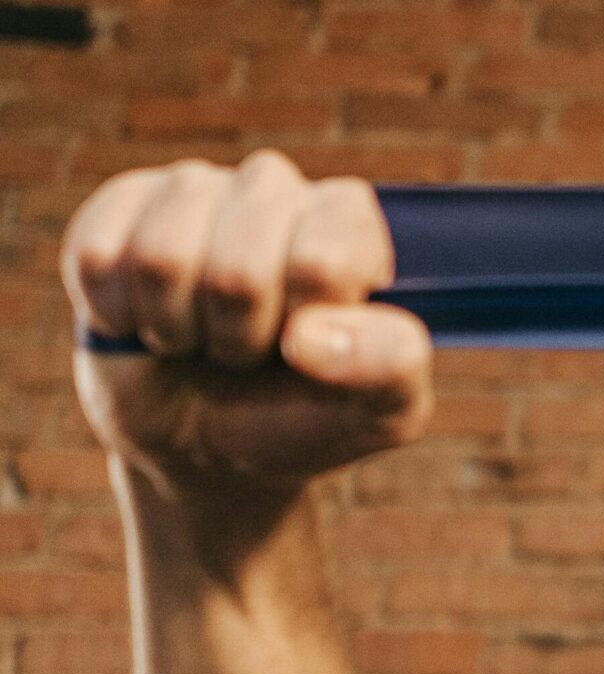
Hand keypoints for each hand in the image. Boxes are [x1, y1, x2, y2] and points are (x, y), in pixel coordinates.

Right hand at [61, 148, 434, 502]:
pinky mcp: (121, 204)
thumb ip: (390, 366)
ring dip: (179, 328)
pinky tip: (146, 320)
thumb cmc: (307, 414)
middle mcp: (276, 187)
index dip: (305, 328)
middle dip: (238, 338)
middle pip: (238, 269)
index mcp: (351, 224)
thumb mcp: (382, 410)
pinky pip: (100, 258)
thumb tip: (309, 336)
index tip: (308, 351)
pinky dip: (120, 316)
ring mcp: (194, 188)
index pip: (323, 263)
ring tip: (203, 338)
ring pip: (163, 259)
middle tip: (250, 352)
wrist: (210, 443)